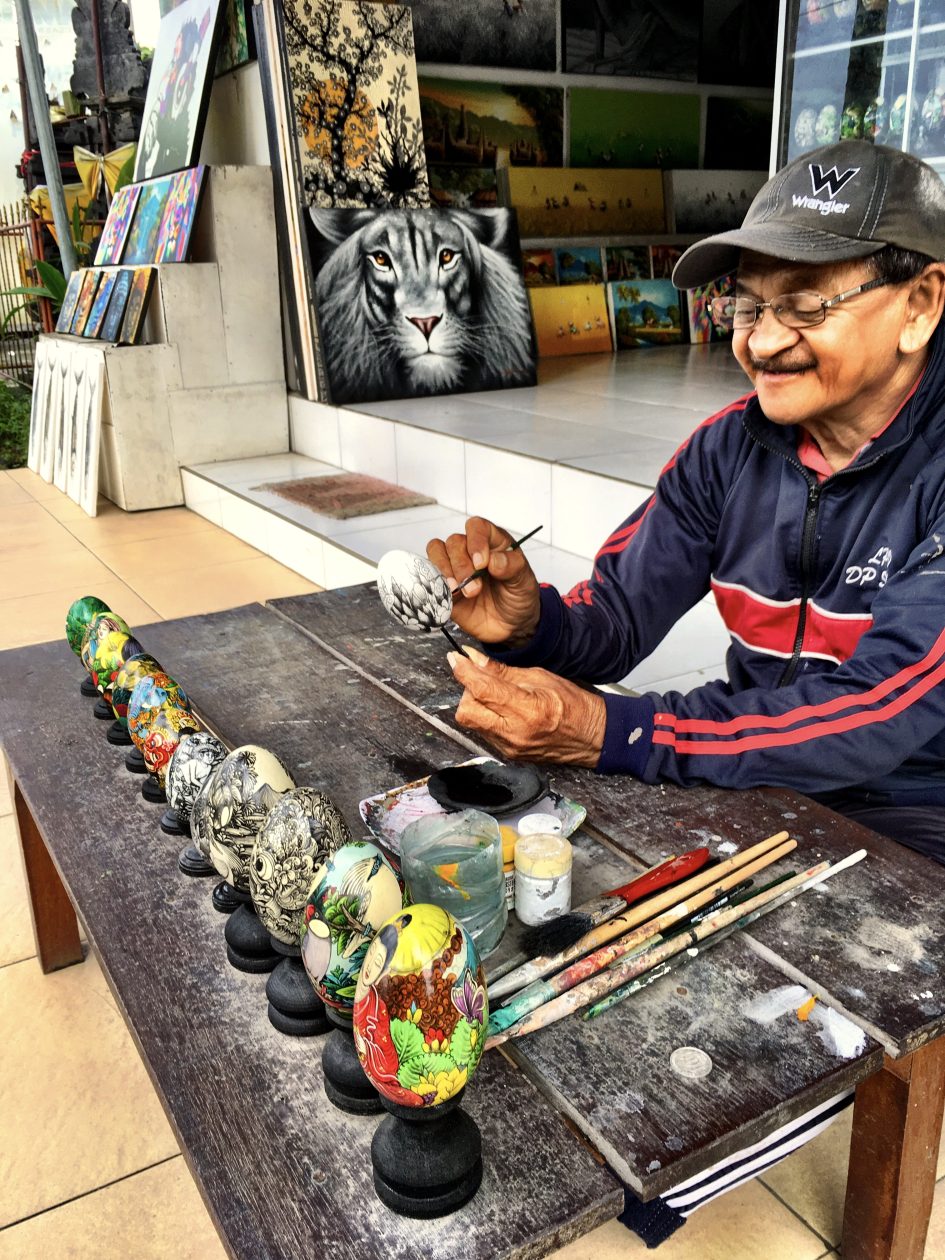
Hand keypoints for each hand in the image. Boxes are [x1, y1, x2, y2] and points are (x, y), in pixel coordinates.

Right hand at [426, 516, 540, 644]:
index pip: (477, 527)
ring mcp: (455, 567)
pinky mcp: (444, 585)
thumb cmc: (518, 597)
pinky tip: (451, 596)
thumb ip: (512, 567)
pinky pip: (429, 575)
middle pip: (454, 542)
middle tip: (475, 589)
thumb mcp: (524, 581)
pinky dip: (436, 583)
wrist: (511, 626)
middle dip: (462, 565)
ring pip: (437, 552)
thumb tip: (494, 560)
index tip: (482, 563)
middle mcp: (471, 551)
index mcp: (493, 542)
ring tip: (462, 592)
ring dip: (446, 571)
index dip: (476, 541)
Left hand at [448, 647, 606, 766]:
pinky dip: (486, 718)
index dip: (464, 671)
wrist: (591, 736)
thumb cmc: (572, 705)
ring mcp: (509, 747)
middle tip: (482, 681)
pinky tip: (502, 711)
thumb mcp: (538, 677)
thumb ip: (501, 670)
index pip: (481, 688)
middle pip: (466, 711)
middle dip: (468, 692)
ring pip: (472, 723)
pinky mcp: (508, 755)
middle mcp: (514, 733)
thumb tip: (473, 658)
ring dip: (476, 705)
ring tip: (497, 696)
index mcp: (526, 709)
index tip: (456, 659)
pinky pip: (483, 733)